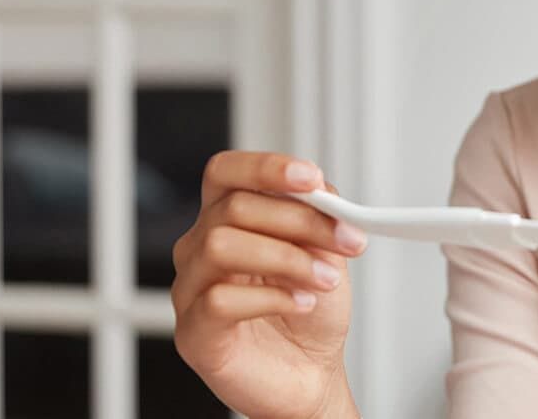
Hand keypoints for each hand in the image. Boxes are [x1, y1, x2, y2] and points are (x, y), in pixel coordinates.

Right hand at [172, 151, 366, 418]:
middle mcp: (200, 247)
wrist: (309, 371)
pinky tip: (301, 303)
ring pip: (221, 245)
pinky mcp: (194, 332)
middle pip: (234, 207)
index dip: (265, 167)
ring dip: (287, 258)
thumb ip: (320, 216)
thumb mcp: (325, 252)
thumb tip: (323, 193)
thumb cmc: (308, 311)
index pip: (226, 172)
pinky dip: (271, 297)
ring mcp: (191, 289)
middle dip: (301, 220)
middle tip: (346, 240)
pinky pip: (220, 299)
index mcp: (228, 219)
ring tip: (324, 279)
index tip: (312, 178)